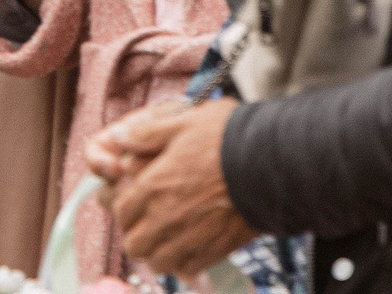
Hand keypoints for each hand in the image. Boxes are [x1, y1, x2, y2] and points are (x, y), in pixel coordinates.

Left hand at [98, 99, 257, 277]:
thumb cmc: (228, 138)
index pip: (121, 211)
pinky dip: (185, 263)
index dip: (125, 208)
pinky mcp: (214, 250)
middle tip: (149, 223)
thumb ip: (148, 133)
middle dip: (137, 235)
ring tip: (169, 239)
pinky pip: (187, 269)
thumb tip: (120, 137)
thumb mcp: (183, 122)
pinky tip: (192, 246)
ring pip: (158, 262)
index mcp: (154, 185)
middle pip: (134, 244)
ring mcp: (190, 237)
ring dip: (159, 252)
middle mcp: (166, 216)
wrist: (270, 164)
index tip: (136, 203)